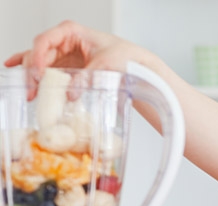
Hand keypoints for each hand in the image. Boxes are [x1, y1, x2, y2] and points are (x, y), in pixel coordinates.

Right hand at [4, 21, 149, 95]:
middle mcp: (63, 41)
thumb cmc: (124, 56)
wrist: (136, 65)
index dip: (36, 56)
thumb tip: (70, 94)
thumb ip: (86, 79)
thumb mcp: (105, 65)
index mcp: (71, 32)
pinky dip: (32, 70)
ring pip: (40, 63)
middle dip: (32, 72)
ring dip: (32, 77)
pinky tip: (14, 68)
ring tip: (29, 93)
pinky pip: (46, 68)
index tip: (37, 73)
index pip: (45, 41)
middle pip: (38, 54)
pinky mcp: (68, 67)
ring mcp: (64, 54)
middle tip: (31, 91)